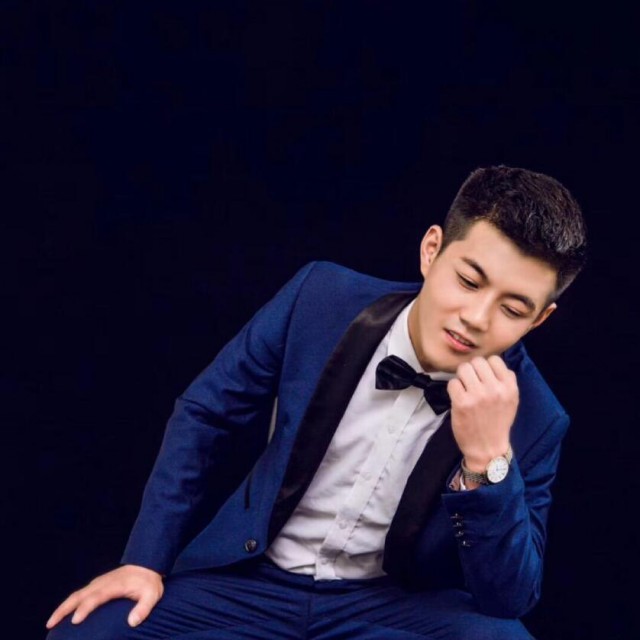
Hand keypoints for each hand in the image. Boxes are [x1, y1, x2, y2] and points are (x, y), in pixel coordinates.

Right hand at [45, 564, 163, 629]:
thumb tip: (132, 623)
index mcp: (114, 585)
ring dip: (63, 607)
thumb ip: (143, 608)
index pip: (96, 597)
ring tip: (50, 623)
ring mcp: (98, 583)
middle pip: (79, 595)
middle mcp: (102, 583)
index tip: (75, 620)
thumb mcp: (152, 594)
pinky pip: (80, 594)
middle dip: (64, 609)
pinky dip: (69, 603)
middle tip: (50, 624)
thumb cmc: (149, 582)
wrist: (147, 563)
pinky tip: (63, 614)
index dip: (85, 608)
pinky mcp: (97, 584)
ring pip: (76, 594)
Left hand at [447, 355, 517, 470]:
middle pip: (476, 361)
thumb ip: (506, 380)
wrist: (488, 449)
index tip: (483, 376)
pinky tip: (458, 398)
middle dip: (472, 370)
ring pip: (463, 369)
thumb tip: (493, 362)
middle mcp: (495, 389)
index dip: (486, 366)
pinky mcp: (461, 402)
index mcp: (509, 387)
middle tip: (471, 383)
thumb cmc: (498, 422)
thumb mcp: (511, 400)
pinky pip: (453, 382)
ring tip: (465, 389)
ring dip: (462, 377)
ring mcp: (477, 395)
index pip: (494, 359)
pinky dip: (453, 388)